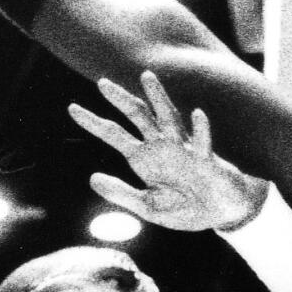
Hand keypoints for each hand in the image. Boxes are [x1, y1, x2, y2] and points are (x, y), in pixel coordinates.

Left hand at [69, 73, 265, 235]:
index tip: (71, 108)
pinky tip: (197, 114)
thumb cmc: (186, 208)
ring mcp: (184, 150)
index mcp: (144, 158)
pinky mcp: (207, 161)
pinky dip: (200, 129)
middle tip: (101, 83)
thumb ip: (121, 193)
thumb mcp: (148, 206)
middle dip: (121, 100)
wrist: (220, 215)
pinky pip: (203, 143)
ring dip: (159, 98)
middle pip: (138, 117)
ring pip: (169, 118)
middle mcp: (162, 147)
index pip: (114, 135)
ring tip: (146, 77)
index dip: (94, 122)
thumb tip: (92, 178)